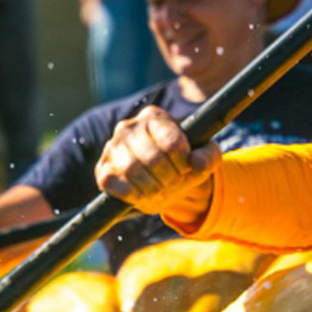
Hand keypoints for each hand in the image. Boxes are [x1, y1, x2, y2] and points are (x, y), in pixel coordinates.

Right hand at [96, 104, 220, 215]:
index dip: (183, 162)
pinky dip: (131, 194)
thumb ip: (209, 156)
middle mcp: (129, 126)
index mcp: (154, 116)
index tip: (186, 167)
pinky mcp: (102, 170)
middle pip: (153, 158)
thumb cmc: (183, 163)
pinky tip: (142, 195)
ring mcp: (112, 147)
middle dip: (169, 177)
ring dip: (152, 187)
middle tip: (174, 183)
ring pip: (132, 169)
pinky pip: (112, 183)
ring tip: (160, 190)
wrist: (162, 180)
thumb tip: (196, 163)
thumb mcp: (204, 156)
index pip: (172, 142)